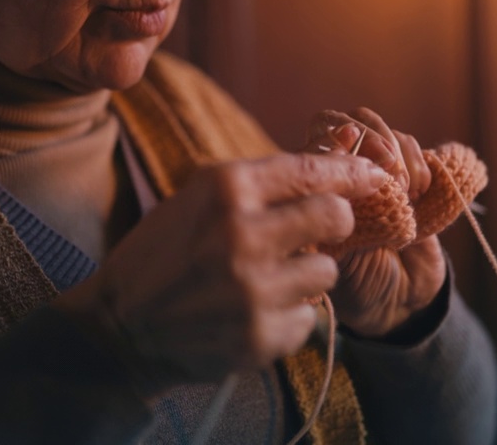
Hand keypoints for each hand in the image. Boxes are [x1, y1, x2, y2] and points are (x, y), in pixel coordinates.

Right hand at [53, 153, 389, 395]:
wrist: (121, 327)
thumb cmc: (163, 253)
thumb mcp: (197, 198)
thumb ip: (258, 184)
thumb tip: (332, 162)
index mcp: (224, 189)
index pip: (310, 171)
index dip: (352, 171)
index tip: (375, 174)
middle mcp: (241, 234)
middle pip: (334, 217)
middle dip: (334, 222)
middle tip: (319, 229)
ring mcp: (252, 288)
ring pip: (327, 272)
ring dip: (308, 275)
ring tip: (270, 278)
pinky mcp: (260, 335)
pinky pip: (307, 318)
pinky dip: (288, 316)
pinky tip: (253, 312)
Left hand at [303, 108, 447, 337]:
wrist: (397, 304)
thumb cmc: (354, 282)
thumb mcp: (334, 249)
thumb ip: (331, 207)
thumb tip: (340, 153)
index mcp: (317, 184)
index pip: (321, 130)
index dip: (340, 133)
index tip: (354, 148)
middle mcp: (346, 171)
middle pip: (354, 120)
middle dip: (373, 139)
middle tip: (388, 170)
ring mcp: (381, 172)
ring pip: (386, 132)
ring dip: (400, 154)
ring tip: (407, 190)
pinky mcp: (413, 179)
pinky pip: (415, 149)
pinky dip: (421, 162)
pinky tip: (422, 190)